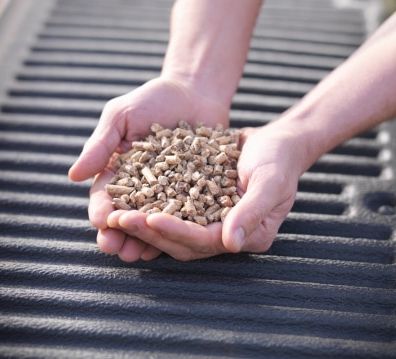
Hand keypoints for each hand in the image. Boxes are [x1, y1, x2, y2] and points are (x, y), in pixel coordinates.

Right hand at [68, 76, 229, 260]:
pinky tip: (175, 241)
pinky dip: (179, 228)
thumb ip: (101, 145)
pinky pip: (187, 214)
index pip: (106, 196)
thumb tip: (73, 176)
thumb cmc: (154, 99)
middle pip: (128, 215)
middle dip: (120, 234)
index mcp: (120, 171)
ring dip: (145, 240)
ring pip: (155, 221)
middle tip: (116, 249)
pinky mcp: (196, 192)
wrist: (195, 92)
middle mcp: (143, 187)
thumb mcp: (122, 116)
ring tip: (140, 255)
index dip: (101, 210)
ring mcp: (170, 192)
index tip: (100, 222)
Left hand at [111, 120, 304, 260]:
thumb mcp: (270, 183)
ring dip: (144, 222)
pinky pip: (172, 210)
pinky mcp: (200, 206)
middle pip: (182, 241)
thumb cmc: (279, 161)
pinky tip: (128, 197)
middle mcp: (226, 234)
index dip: (176, 232)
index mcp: (247, 235)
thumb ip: (252, 212)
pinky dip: (151, 205)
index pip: (204, 241)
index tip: (149, 219)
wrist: (278, 142)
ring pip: (172, 229)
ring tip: (115, 212)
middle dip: (149, 231)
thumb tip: (232, 244)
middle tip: (118, 219)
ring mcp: (212, 222)